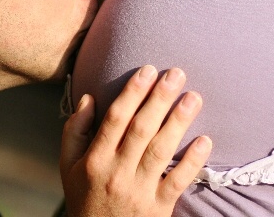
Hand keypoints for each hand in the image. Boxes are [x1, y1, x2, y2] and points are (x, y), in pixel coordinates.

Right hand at [60, 66, 210, 216]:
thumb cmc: (84, 196)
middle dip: (159, 98)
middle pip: (141, 129)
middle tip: (176, 74)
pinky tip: (205, 140)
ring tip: (194, 97)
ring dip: (179, 122)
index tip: (146, 71)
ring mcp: (139, 191)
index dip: (132, 93)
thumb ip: (75, 130)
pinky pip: (177, 182)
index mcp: (95, 159)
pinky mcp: (158, 209)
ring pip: (161, 151)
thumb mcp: (68, 165)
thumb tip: (88, 97)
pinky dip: (192, 162)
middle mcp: (116, 172)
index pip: (115, 119)